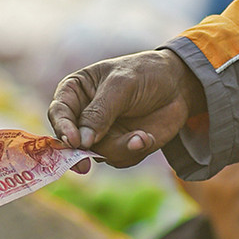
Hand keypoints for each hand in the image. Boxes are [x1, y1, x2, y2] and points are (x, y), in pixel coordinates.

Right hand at [48, 49, 205, 167]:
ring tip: (142, 137)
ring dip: (120, 150)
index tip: (75, 141)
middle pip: (73, 141)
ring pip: (98, 154)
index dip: (62, 128)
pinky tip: (147, 138)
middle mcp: (83, 115)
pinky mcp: (121, 146)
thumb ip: (100, 111)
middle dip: (83, 153)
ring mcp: (102, 133)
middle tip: (84, 165)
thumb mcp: (122, 84)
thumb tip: (82, 142)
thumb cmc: (145, 73)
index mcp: (75, 91)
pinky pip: (119, 159)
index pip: (58, 113)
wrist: (179, 85)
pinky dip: (134, 151)